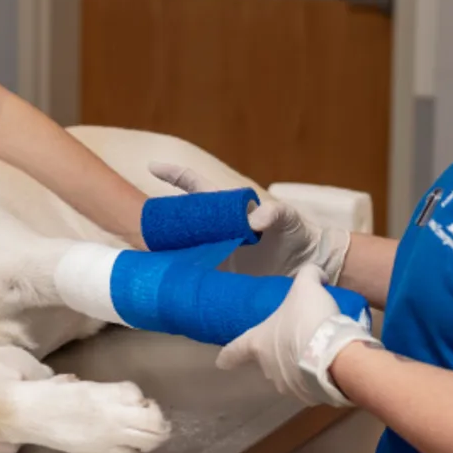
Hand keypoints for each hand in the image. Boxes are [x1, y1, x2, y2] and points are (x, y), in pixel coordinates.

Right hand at [0, 328, 30, 452]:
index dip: (23, 422)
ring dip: (10, 415)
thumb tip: (57, 384)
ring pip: (0, 434)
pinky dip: (1, 414)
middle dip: (18, 419)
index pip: (10, 444)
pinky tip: (2, 397)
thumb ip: (24, 380)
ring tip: (13, 393)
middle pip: (6, 440)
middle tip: (26, 394)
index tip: (30, 402)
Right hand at [148, 164, 351, 281]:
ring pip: (186, 249)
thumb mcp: (289, 219)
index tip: (153, 168)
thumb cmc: (299, 234)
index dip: (175, 176)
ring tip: (147, 255)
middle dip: (162, 220)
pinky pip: (199, 275)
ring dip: (168, 251)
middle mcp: (219, 231)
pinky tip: (170, 283)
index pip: (197, 188)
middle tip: (141, 225)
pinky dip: (184, 277)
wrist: (310, 266)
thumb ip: (274, 213)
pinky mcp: (224, 276)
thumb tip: (251, 221)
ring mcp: (220, 253)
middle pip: (183, 221)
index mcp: (229, 211)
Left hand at [216, 265, 378, 405]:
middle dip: (278, 353)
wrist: (334, 355)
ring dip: (299, 366)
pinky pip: (309, 386)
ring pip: (289, 375)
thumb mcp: (307, 286)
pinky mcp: (309, 398)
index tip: (221, 362)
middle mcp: (268, 368)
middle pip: (267, 361)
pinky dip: (316, 377)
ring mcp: (287, 386)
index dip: (228, 355)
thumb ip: (308, 275)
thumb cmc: (309, 318)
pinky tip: (329, 365)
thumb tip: (317, 274)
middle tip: (297, 339)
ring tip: (318, 352)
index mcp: (258, 343)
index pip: (234, 350)